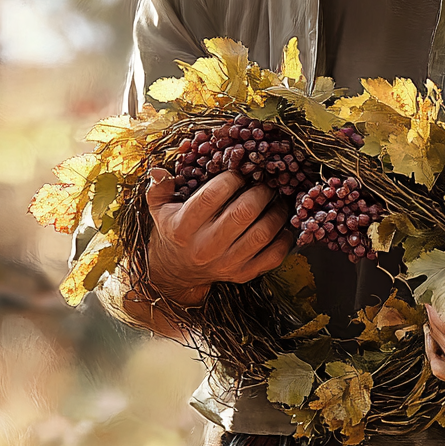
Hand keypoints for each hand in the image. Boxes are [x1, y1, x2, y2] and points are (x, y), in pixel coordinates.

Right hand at [145, 167, 292, 304]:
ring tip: (278, 198)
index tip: (239, 171)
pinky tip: (283, 223)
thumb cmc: (175, 231)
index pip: (212, 196)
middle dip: (261, 191)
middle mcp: (206, 247)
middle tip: (266, 182)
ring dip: (277, 211)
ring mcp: (227, 263)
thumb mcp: (160, 209)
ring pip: (263, 233)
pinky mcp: (244, 274)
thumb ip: (159, 188)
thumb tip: (159, 171)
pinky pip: (274, 255)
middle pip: (244, 212)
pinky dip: (285, 237)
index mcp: (184, 227)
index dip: (232, 178)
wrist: (178, 272)